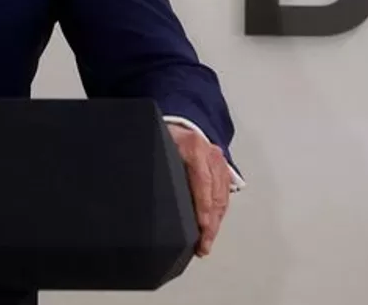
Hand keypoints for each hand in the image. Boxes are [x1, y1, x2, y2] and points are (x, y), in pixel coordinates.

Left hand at [166, 123, 230, 256]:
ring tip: (206, 242)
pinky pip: (225, 194)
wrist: (177, 122)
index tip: (201, 227)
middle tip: (203, 245)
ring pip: (222, 198)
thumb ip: (158, 167)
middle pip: (215, 195)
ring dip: (216, 223)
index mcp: (193, 148)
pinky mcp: (223, 168)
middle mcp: (211, 154)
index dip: (203, 207)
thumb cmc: (164, 137)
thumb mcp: (158, 148)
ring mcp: (219, 161)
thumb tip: (143, 193)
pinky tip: (211, 227)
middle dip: (210, 224)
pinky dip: (219, 213)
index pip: (202, 183)